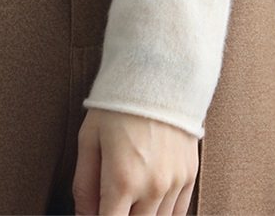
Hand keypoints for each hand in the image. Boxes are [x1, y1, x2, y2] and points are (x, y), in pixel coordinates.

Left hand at [72, 108, 198, 215]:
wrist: (158, 74)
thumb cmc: (117, 104)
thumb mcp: (88, 138)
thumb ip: (84, 184)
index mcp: (122, 179)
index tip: (97, 213)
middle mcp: (152, 187)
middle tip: (111, 200)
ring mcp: (175, 183)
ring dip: (141, 215)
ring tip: (129, 195)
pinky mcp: (190, 176)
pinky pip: (178, 212)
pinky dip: (162, 211)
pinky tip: (148, 197)